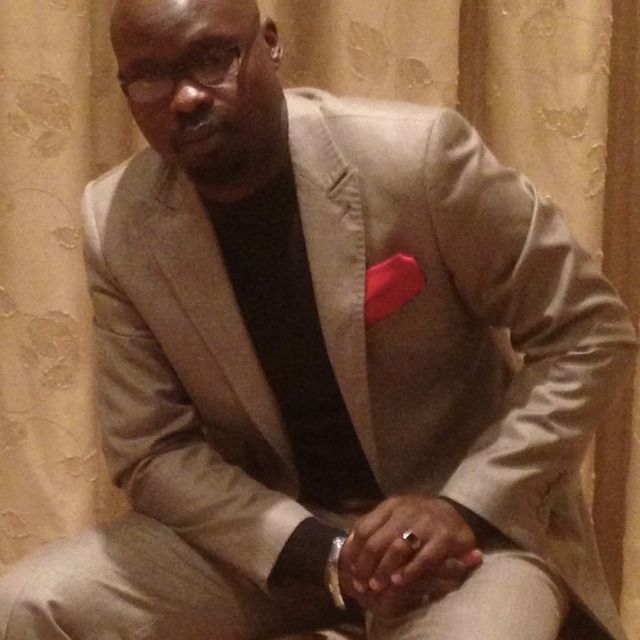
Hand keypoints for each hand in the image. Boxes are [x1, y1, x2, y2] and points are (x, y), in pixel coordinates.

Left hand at [340, 495, 481, 597]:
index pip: (364, 528)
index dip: (353, 551)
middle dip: (365, 566)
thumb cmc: (420, 519)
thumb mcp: (396, 516)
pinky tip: (399, 582)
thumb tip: (348, 548)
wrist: (458, 513)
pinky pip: (422, 559)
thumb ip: (376, 528)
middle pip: (377, 541)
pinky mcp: (444, 538)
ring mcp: (426, 523)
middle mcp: (406, 511)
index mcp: (391, 506)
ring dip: (383, 570)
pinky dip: (408, 572)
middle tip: (361, 585)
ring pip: (397, 550)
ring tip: (376, 586)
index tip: (348, 570)